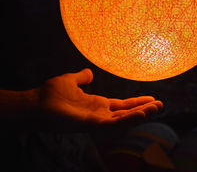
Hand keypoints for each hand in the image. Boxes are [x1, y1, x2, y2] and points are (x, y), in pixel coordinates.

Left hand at [37, 68, 162, 131]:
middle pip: (126, 113)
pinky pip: (113, 124)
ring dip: (140, 115)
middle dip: (144, 110)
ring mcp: (96, 121)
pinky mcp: (91, 124)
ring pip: (123, 120)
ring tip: (156, 108)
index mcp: (96, 104)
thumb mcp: (71, 81)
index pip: (121, 105)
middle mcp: (99, 114)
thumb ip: (81, 77)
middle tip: (161, 105)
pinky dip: (128, 120)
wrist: (35, 102)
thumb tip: (89, 72)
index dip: (136, 102)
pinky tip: (141, 114)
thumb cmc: (50, 93)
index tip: (152, 98)